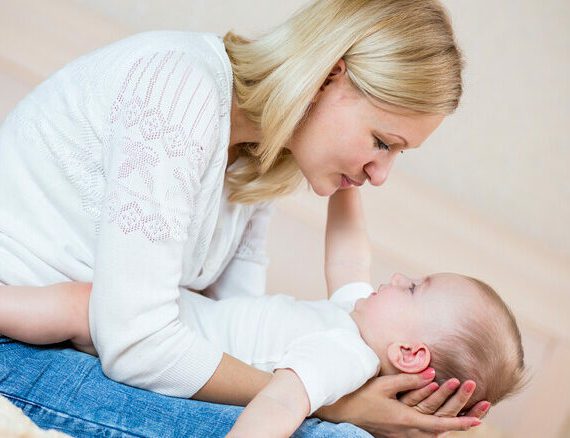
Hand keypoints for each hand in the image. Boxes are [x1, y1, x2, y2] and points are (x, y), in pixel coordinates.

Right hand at [314, 370, 479, 437]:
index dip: (460, 422)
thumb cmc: (361, 396)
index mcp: (406, 420)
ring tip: (462, 418)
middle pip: (439, 433)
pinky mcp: (394, 434)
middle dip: (458, 424)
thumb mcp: (385, 385)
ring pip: (430, 435)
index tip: (478, 420)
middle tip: (478, 416)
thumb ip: (410, 379)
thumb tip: (432, 373)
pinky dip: (433, 428)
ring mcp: (399, 435)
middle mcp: (406, 432)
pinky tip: (436, 422)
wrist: (341, 411)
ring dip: (446, 426)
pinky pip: (419, 434)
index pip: (440, 423)